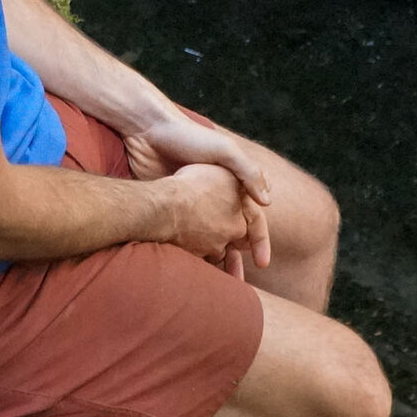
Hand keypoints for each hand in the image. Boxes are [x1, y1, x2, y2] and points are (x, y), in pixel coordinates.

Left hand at [125, 108, 272, 271]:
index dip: (260, 242)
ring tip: (218, 283)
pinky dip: (193, 254)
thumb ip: (248, 173)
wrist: (147, 133)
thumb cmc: (188, 138)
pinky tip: (193, 269)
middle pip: (234, 236)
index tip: (262, 263)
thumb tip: (268, 202)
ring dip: (216, 262)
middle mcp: (217, 197)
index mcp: (234, 184)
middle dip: (238, 260)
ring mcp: (195, 205)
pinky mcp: (173, 208)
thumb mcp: (224, 150)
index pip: (254, 219)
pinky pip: (188, 238)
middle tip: (238, 283)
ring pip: (211, 241)